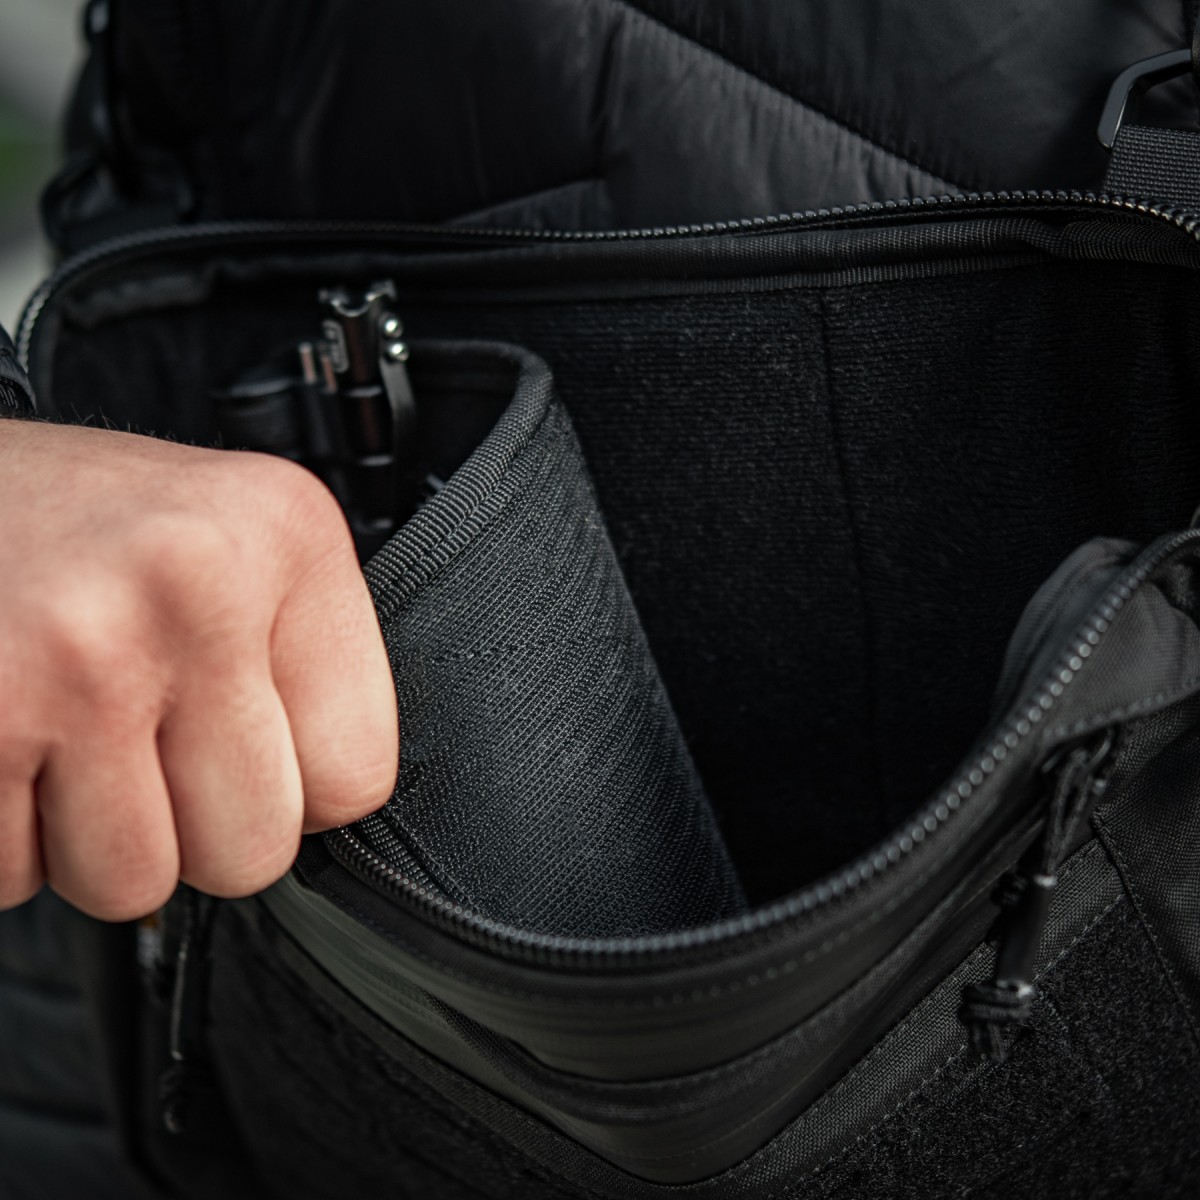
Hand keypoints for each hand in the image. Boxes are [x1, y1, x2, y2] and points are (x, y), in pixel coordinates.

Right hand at [0, 420, 397, 918]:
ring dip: (89, 840)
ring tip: (63, 735)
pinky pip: (17, 873)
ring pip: (133, 883)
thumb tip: (328, 797)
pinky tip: (6, 736)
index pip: (358, 773)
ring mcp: (84, 657)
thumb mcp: (219, 532)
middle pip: (252, 850)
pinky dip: (5, 836)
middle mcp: (196, 585)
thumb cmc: (61, 514)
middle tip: (142, 744)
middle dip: (191, 830)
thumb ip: (292, 651)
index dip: (296, 789)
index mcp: (284, 534)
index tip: (252, 749)